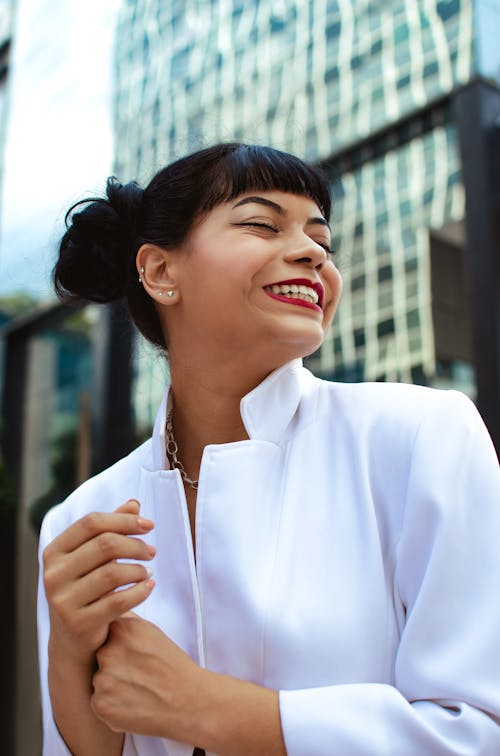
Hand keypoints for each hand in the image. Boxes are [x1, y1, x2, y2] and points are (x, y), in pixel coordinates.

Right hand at [43, 499, 155, 665]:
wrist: (73, 639)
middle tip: (152, 551)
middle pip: (105, 544)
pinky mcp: (78, 624)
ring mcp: (62, 600)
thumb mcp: (94, 558)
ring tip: (148, 571)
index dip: (124, 520)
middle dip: (135, 544)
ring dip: (139, 569)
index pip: (91, 522)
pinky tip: (149, 586)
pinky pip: (118, 601)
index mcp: (54, 551)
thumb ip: (111, 529)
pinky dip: (140, 591)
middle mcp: (53, 574)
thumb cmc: (87, 588)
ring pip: (113, 572)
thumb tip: (134, 503)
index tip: (149, 525)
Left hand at [91, 613, 204, 740]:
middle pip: (101, 657)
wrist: (189, 701)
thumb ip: (126, 621)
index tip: (136, 655)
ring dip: (112, 685)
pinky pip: (99, 702)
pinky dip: (112, 704)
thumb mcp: (151, 631)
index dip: (120, 646)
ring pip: (99, 680)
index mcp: (121, 629)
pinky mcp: (102, 705)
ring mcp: (103, 680)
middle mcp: (108, 652)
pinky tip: (133, 703)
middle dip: (115, 665)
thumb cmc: (171, 665)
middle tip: (139, 674)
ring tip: (138, 689)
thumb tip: (107, 608)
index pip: (105, 633)